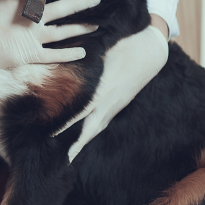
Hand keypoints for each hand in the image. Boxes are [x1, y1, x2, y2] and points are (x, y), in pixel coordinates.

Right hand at [0, 0, 100, 73]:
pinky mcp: (27, 55)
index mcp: (20, 0)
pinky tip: (82, 52)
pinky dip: (69, 54)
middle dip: (81, 3)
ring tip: (96, 25)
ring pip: (63, 32)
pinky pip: (54, 55)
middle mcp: (30, 18)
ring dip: (80, 28)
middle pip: (62, 9)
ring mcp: (31, 38)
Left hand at [54, 25, 167, 162]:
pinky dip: (88, 133)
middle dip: (74, 146)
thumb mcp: (104, 47)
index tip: (51, 134)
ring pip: (95, 128)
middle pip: (90, 128)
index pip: (82, 109)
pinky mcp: (117, 106)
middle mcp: (110, 101)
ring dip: (81, 144)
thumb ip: (83, 58)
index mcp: (105, 87)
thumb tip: (57, 60)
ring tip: (66, 159)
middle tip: (59, 162)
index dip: (67, 123)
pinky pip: (100, 123)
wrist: (152, 48)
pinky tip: (78, 141)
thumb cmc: (125, 42)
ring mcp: (115, 105)